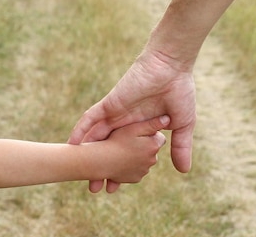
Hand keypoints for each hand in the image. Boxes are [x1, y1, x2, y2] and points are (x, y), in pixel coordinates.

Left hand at [69, 48, 196, 191]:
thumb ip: (180, 147)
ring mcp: (116, 112)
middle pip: (109, 148)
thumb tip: (183, 171)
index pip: (127, 152)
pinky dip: (80, 129)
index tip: (114, 187)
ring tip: (78, 171)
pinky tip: (71, 143)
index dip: (121, 170)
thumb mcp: (182, 125)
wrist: (172, 68)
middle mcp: (126, 122)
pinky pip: (91, 117)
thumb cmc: (180, 92)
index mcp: (142, 127)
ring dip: (87, 153)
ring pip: (97, 136)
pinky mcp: (110, 103)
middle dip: (101, 167)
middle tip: (94, 188)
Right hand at [96, 115, 168, 190]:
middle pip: (152, 149)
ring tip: (122, 151)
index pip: (159, 137)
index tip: (138, 132)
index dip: (149, 134)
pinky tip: (120, 161)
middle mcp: (153, 159)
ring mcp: (144, 170)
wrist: (102, 161)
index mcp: (154, 145)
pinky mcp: (136, 179)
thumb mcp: (133, 128)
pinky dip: (131, 166)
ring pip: (144, 160)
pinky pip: (136, 170)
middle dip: (144, 146)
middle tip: (128, 141)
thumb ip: (152, 124)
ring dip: (137, 156)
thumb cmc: (116, 141)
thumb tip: (168, 119)